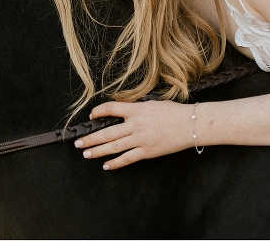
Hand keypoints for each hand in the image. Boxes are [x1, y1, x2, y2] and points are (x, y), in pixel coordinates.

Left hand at [74, 100, 194, 169]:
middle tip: (78, 142)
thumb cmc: (174, 112)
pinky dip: (115, 163)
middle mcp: (136, 124)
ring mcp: (141, 139)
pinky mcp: (147, 151)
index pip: (112, 108)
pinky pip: (127, 158)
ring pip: (114, 146)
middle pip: (107, 132)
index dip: (99, 112)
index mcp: (137, 109)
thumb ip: (136, 108)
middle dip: (91, 138)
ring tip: (86, 153)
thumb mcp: (153, 103)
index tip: (92, 115)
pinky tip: (107, 165)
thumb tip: (121, 111)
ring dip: (98, 151)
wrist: (191, 124)